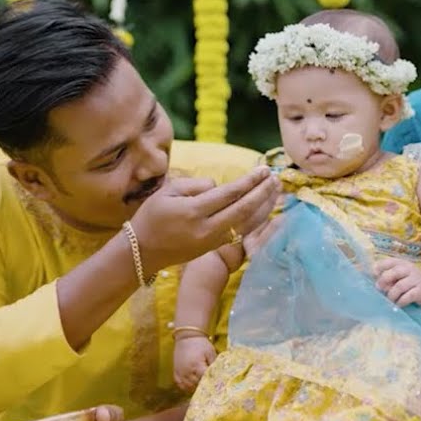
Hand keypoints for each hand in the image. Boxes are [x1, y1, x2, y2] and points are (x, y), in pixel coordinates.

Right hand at [129, 167, 281, 271]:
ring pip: (247, 223)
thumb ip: (196, 184)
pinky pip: (242, 232)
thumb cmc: (152, 216)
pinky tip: (266, 208)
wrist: (143, 252)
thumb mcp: (168, 192)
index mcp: (194, 211)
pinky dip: (257, 219)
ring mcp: (213, 240)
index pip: (230, 193)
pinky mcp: (215, 247)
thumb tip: (220, 186)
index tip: (263, 169)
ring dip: (265, 206)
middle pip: (244, 209)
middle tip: (275, 177)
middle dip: (263, 192)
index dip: (250, 181)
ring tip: (277, 189)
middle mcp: (207, 228)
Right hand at [173, 335, 217, 391]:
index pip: (205, 379)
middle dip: (204, 384)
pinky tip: (192, 385)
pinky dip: (186, 386)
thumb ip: (214, 364)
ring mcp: (180, 373)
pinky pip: (180, 384)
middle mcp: (187, 371)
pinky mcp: (176, 372)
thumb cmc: (201, 344)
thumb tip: (219, 375)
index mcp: (197, 365)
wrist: (187, 336)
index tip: (215, 381)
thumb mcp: (211, 352)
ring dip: (195, 387)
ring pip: (189, 387)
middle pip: (197, 384)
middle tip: (209, 383)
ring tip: (201, 384)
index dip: (211, 381)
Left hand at [372, 258, 420, 306]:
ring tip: (389, 299)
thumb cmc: (408, 281)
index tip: (373, 274)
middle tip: (379, 289)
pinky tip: (397, 304)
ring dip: (391, 294)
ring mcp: (416, 280)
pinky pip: (408, 296)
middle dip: (384, 281)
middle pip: (395, 272)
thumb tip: (375, 283)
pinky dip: (400, 301)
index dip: (380, 267)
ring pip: (400, 286)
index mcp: (401, 263)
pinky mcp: (420, 292)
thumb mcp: (398, 275)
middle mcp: (409, 269)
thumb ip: (386, 277)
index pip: (389, 261)